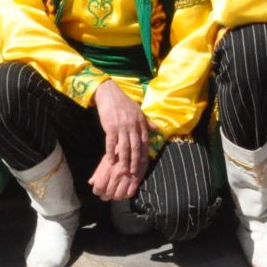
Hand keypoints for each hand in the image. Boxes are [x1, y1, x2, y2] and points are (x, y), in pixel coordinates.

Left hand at [87, 154, 141, 201]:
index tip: (99, 190)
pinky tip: (125, 190)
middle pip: (108, 194)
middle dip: (106, 195)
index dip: (97, 191)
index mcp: (107, 170)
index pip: (98, 188)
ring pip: (118, 196)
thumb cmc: (117, 152)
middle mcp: (116, 175)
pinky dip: (126, 195)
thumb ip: (98, 172)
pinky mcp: (136, 180)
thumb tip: (91, 182)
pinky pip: (129, 194)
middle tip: (107, 193)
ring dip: (116, 196)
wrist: (134, 145)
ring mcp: (126, 178)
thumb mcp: (105, 159)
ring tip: (116, 192)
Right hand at [90, 79, 150, 200]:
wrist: (109, 93)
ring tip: (124, 171)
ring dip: (124, 161)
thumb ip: (147, 122)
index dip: (144, 154)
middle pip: (135, 147)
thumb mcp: (138, 111)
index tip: (144, 166)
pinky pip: (111, 143)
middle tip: (135, 174)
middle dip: (135, 161)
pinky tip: (111, 162)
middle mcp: (132, 126)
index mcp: (140, 122)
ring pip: (124, 147)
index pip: (144, 142)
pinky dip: (111, 153)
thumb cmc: (124, 102)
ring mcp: (121, 127)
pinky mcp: (110, 127)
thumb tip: (157, 130)